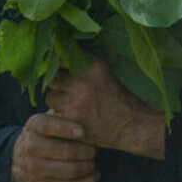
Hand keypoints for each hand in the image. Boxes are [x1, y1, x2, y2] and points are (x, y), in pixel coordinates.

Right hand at [8, 112, 96, 181]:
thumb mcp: (46, 121)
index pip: (49, 125)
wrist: (19, 161)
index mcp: (34, 126)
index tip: (83, 131)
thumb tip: (85, 108)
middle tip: (95, 150)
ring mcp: (36, 168)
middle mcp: (32, 147)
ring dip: (88, 167)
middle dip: (86, 151)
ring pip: (71, 170)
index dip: (67, 128)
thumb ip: (62, 114)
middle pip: (66, 151)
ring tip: (93, 163)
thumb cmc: (43, 136)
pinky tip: (94, 176)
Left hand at [46, 61, 165, 159]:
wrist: (131, 125)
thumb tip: (55, 56)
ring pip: (50, 97)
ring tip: (71, 106)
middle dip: (58, 86)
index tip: (64, 75)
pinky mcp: (71, 120)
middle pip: (53, 79)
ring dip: (57, 102)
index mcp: (91, 66)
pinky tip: (71, 118)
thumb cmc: (116, 97)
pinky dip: (60, 117)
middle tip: (69, 94)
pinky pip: (54, 114)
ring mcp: (75, 101)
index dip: (60, 69)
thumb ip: (81, 62)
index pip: (60, 60)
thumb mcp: (103, 71)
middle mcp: (81, 82)